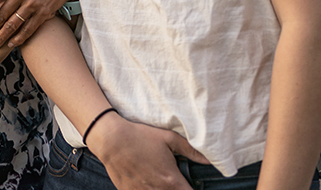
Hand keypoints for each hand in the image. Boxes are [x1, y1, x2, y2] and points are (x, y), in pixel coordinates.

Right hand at [89, 113, 208, 189]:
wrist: (111, 140)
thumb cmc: (140, 136)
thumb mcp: (168, 138)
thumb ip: (191, 150)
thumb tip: (210, 160)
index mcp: (171, 180)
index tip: (191, 187)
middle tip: (175, 183)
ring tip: (161, 181)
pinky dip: (147, 189)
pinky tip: (147, 183)